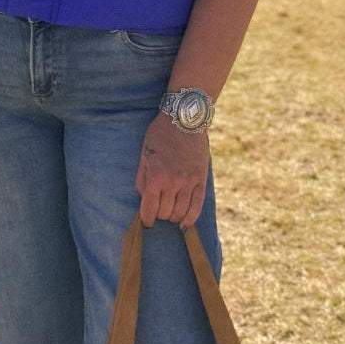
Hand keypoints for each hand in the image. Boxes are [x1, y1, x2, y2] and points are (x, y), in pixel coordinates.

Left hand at [135, 111, 209, 228]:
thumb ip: (142, 180)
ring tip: (169, 213)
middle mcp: (173, 183)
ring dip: (173, 217)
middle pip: (165, 213)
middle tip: (157, 211)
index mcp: (156, 177)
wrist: (185, 120)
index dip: (146, 219)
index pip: (149, 210)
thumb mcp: (144, 155)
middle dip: (159, 215)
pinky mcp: (201, 180)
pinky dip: (190, 218)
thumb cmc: (160, 135)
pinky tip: (185, 223)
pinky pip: (197, 206)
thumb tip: (144, 200)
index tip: (146, 221)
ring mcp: (189, 182)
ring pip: (180, 212)